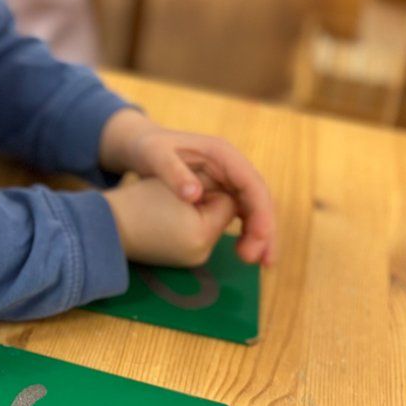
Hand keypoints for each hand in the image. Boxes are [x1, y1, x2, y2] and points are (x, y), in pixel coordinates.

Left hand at [99, 109, 275, 265]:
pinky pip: (240, 212)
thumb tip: (194, 194)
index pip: (251, 184)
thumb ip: (172, 173)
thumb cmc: (147, 147)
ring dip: (258, 234)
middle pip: (258, 198)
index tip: (259, 238)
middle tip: (264, 260)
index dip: (260, 212)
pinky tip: (243, 250)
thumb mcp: (154, 155)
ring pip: (253, 208)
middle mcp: (231, 165)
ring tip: (256, 261)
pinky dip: (246, 231)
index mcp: (222, 154)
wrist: (140, 144)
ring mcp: (228, 177)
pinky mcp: (222, 189)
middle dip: (265, 229)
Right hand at [104, 177, 238, 269]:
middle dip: (207, 200)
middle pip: (221, 214)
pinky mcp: (183, 259)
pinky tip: (167, 216)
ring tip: (169, 204)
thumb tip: (227, 191)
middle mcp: (203, 253)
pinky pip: (197, 233)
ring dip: (198, 209)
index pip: (230, 202)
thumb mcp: (176, 185)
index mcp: (203, 235)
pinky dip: (188, 221)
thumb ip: (208, 185)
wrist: (107, 229)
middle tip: (177, 193)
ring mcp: (193, 260)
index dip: (211, 186)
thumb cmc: (139, 203)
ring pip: (209, 222)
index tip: (188, 181)